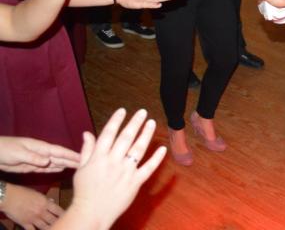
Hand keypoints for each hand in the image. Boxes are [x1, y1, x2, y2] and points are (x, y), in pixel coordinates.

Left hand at [0, 136, 79, 172]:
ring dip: (66, 164)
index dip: (71, 154)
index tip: (83, 156)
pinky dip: (55, 168)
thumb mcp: (18, 153)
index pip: (59, 151)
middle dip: (72, 159)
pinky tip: (62, 168)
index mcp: (40, 147)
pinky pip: (46, 167)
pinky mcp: (31, 166)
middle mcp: (41, 153)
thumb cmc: (5, 149)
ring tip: (79, 166)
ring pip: (55, 162)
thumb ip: (33, 157)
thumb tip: (48, 161)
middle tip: (87, 163)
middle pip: (60, 157)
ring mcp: (37, 159)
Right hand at [1, 183, 63, 228]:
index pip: (58, 211)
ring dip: (50, 228)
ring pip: (45, 227)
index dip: (64, 215)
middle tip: (63, 224)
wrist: (9, 197)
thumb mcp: (37, 193)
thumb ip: (45, 199)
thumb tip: (52, 202)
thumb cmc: (22, 192)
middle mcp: (41, 211)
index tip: (68, 217)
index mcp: (46, 203)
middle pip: (53, 220)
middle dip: (58, 223)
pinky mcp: (25, 223)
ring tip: (55, 228)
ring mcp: (33, 218)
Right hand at [68, 109, 165, 229]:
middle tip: (143, 112)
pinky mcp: (135, 183)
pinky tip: (163, 149)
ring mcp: (125, 172)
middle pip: (125, 138)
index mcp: (98, 157)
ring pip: (138, 149)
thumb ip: (87, 150)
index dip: (116, 121)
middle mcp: (113, 162)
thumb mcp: (81, 168)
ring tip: (152, 123)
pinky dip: (156, 159)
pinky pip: (148, 168)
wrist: (91, 213)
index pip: (108, 134)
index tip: (123, 110)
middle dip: (134, 123)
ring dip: (146, 135)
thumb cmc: (84, 191)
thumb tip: (87, 133)